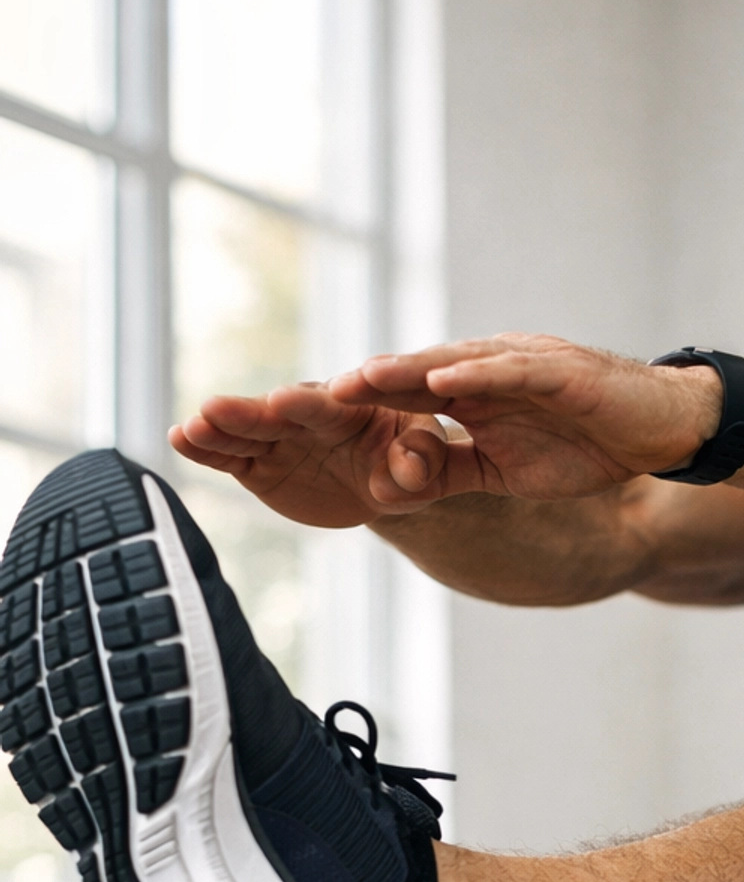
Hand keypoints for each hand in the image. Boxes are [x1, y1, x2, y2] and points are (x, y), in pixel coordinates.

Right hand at [170, 384, 496, 526]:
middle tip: (215, 408)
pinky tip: (178, 439)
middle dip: (246, 412)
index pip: (327, 404)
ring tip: (191, 427)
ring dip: (217, 429)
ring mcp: (279, 439)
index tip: (284, 401)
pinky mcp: (259, 465)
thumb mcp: (427, 458)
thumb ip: (420, 461)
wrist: (385, 481)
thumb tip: (408, 471)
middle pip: (274, 413)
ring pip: (244, 433)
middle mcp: (307, 416)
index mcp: (350, 406)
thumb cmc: (411, 457)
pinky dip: (205, 450)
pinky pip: (230, 458)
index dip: (305, 402)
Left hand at [332, 334, 722, 500]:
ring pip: (457, 361)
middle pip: (420, 371)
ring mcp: (527, 365)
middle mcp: (493, 370)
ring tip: (362, 378)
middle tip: (313, 394)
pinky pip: (512, 370)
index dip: (363, 407)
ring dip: (408, 369)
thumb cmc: (590, 446)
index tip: (313, 423)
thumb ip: (454, 469)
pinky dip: (476, 374)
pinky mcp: (563, 371)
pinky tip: (440, 381)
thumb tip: (396, 486)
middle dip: (368, 382)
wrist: (665, 431)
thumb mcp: (507, 471)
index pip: (410, 395)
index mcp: (477, 393)